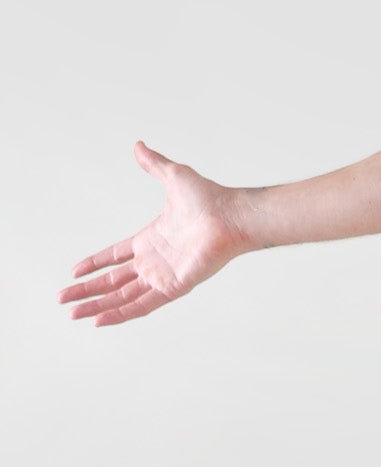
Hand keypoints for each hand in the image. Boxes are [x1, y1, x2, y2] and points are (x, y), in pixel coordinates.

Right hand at [59, 141, 253, 326]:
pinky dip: (120, 313)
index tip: (74, 272)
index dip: (94, 264)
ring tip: (72, 313)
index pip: (115, 256)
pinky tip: (100, 320)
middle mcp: (155, 261)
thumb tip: (139, 146)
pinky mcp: (174, 286)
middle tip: (62, 299)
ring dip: (97, 305)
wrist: (232, 215)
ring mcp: (164, 275)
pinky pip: (142, 304)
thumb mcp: (173, 176)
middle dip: (87, 291)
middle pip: (113, 281)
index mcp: (151, 240)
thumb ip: (154, 165)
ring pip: (122, 296)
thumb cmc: (211, 198)